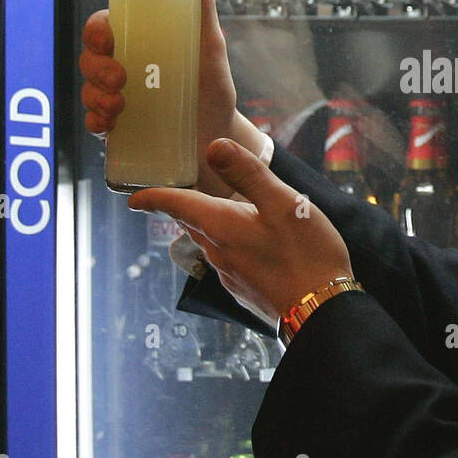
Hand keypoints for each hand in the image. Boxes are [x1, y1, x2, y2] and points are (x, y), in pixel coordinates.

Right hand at [79, 0, 261, 197]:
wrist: (218, 136)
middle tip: (119, 79)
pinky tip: (108, 125)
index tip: (107, 38)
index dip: (96, 30)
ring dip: (96, 96)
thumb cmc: (212, 88)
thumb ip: (203, 7)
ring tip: (119, 107)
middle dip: (96, 66)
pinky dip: (96, 122)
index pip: (103, 27)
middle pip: (89, 57)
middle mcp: (122, 67)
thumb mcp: (210, 47)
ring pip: (88, 89)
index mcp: (139, 42)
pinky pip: (94, 122)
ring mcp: (116, 98)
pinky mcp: (118, 128)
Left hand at [127, 138, 353, 327]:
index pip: (176, 206)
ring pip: (210, 242)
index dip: (153, 198)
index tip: (134, 198)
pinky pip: (227, 259)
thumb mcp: (283, 203)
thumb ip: (248, 173)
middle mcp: (218, 252)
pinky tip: (251, 242)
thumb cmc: (307, 253)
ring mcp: (230, 275)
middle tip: (178, 192)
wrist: (324, 311)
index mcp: (221, 226)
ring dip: (208, 225)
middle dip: (182, 207)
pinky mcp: (245, 289)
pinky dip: (228, 244)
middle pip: (191, 223)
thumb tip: (213, 146)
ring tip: (219, 211)